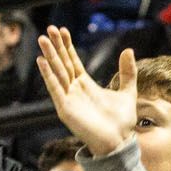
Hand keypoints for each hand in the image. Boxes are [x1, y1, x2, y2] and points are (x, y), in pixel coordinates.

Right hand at [37, 26, 138, 155]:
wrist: (119, 141)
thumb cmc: (122, 121)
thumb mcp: (128, 91)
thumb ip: (128, 72)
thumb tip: (128, 50)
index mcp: (86, 84)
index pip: (73, 61)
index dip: (67, 46)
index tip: (62, 30)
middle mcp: (74, 90)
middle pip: (63, 63)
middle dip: (56, 46)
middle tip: (49, 28)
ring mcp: (68, 98)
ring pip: (57, 73)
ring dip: (49, 56)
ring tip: (43, 39)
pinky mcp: (65, 109)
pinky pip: (55, 89)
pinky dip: (48, 75)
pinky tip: (42, 61)